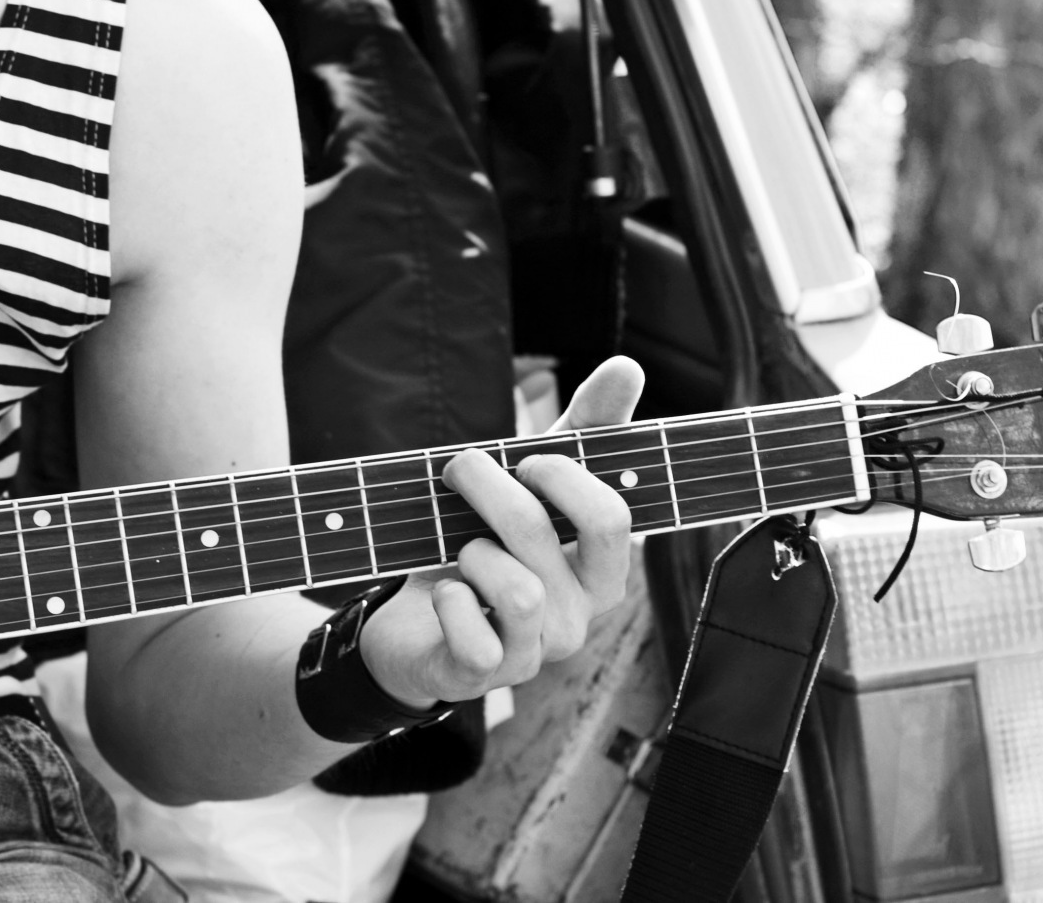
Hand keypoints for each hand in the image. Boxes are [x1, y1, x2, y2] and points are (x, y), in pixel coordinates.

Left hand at [356, 357, 642, 710]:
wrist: (414, 624)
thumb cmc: (484, 545)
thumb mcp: (528, 486)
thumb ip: (582, 430)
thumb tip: (628, 366)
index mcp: (599, 571)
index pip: (613, 518)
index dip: (563, 476)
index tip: (524, 459)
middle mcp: (579, 617)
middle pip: (550, 538)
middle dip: (494, 489)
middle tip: (460, 469)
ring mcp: (535, 652)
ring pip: (517, 589)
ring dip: (471, 549)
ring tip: (457, 546)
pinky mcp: (484, 676)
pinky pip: (475, 638)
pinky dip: (450, 601)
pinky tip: (445, 592)